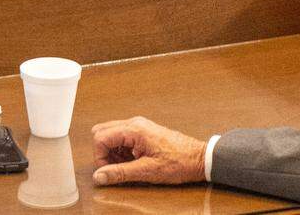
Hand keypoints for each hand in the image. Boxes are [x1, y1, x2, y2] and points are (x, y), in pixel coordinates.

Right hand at [91, 117, 206, 186]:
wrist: (200, 158)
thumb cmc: (179, 162)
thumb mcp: (147, 171)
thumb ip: (120, 172)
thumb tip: (100, 176)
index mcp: (134, 129)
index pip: (100, 137)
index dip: (99, 156)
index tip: (107, 171)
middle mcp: (134, 123)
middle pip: (102, 132)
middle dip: (104, 152)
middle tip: (114, 168)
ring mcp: (139, 126)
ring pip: (111, 134)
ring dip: (113, 152)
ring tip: (127, 166)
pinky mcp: (144, 131)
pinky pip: (122, 137)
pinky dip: (122, 150)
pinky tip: (133, 161)